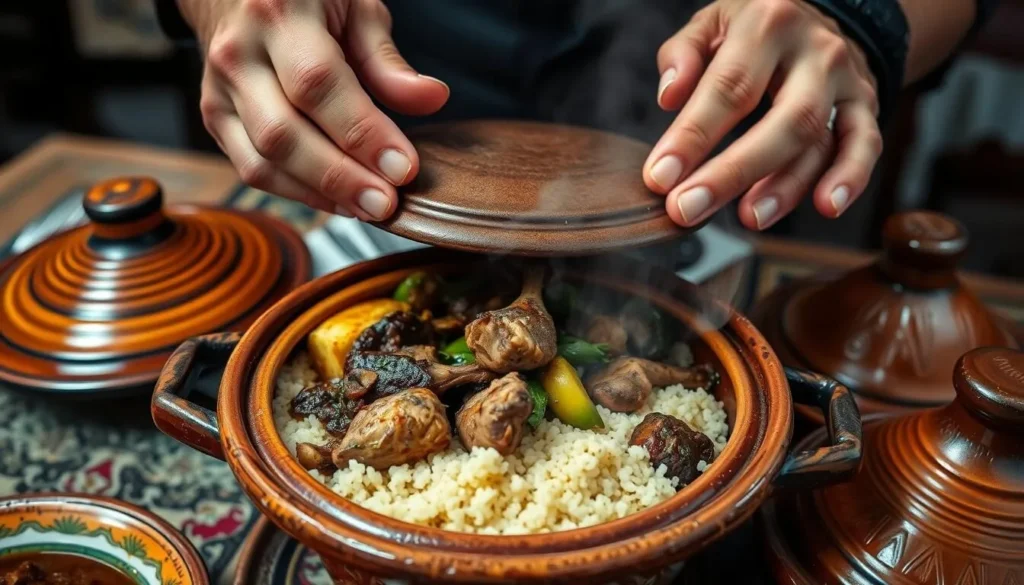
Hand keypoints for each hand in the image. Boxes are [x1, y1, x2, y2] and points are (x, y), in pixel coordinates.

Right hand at [179, 0, 448, 219]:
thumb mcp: (356, 8)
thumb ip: (388, 61)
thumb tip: (432, 99)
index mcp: (279, 14)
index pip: (318, 85)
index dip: (362, 133)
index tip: (403, 167)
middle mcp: (239, 54)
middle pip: (284, 134)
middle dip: (341, 177)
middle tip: (387, 203)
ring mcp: (220, 90)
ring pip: (263, 161)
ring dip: (321, 195)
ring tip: (368, 209)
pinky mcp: (215, 118)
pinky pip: (253, 170)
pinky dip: (298, 193)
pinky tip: (338, 202)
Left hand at [644, 0, 880, 229]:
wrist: (820, 11)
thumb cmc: (753, 28)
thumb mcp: (712, 21)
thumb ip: (684, 53)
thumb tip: (669, 96)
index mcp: (767, 24)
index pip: (728, 87)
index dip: (692, 136)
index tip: (661, 176)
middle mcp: (814, 50)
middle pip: (781, 120)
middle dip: (732, 172)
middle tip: (689, 208)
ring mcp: (845, 79)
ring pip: (819, 139)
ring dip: (785, 188)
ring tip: (749, 218)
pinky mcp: (866, 104)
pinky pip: (865, 145)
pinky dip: (851, 178)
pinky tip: (827, 207)